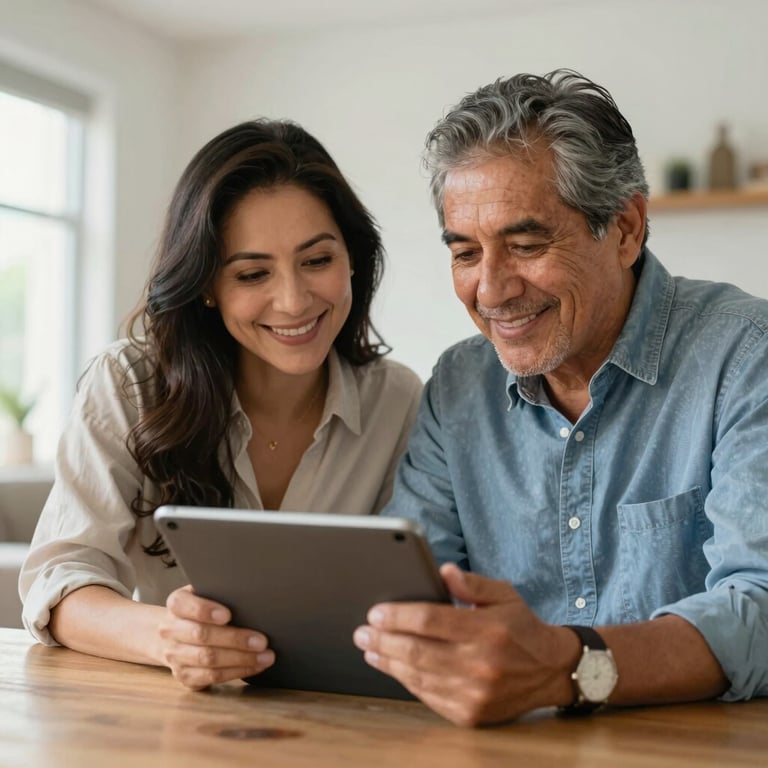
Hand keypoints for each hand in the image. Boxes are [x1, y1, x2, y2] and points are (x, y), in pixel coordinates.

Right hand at [157, 585, 274, 688]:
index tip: (228, 615)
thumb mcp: (206, 592)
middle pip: (202, 635)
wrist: (175, 632)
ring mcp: (175, 656)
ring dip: (241, 659)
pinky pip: (211, 677)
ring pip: (208, 660)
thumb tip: (252, 595)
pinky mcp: (184, 676)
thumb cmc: (201, 608)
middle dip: (235, 639)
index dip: (205, 610)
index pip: (184, 605)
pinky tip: (255, 666)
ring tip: (265, 656)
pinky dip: (236, 672)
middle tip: (262, 641)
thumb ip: (222, 592)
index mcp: (176, 603)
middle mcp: (170, 630)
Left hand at [353, 564, 577, 725]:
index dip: (397, 616)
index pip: (429, 620)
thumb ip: (472, 583)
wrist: (551, 671)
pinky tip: (394, 668)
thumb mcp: (503, 594)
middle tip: (361, 632)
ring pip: (418, 676)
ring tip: (370, 650)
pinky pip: (429, 696)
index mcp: (486, 629)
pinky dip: (407, 682)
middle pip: (417, 650)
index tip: (375, 613)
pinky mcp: (471, 714)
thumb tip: (443, 571)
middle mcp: (479, 663)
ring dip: (388, 662)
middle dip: (382, 640)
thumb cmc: (521, 627)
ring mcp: (474, 693)